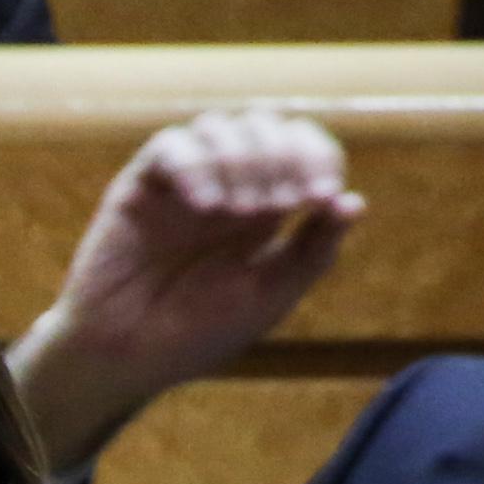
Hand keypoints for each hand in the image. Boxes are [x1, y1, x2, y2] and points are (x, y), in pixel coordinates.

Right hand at [8, 109, 362, 470]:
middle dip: (280, 157)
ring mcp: (182, 182)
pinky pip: (170, 146)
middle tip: (276, 204)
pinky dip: (194, 163)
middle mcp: (226, 184)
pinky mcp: (140, 186)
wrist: (129, 357)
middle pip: (265, 125)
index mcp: (265, 206)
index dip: (317, 157)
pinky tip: (204, 203)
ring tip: (234, 210)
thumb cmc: (198, 333)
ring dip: (239, 159)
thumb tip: (355, 202)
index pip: (303, 147)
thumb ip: (314, 251)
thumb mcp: (270, 295)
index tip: (320, 195)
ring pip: (219, 125)